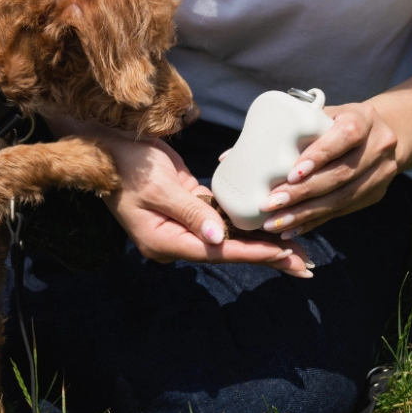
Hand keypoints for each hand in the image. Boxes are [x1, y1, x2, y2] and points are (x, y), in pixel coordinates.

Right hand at [100, 131, 312, 275]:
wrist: (106, 146)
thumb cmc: (128, 164)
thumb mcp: (159, 187)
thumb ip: (191, 212)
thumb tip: (219, 238)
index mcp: (164, 240)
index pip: (216, 251)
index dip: (252, 252)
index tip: (283, 254)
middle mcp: (175, 239)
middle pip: (229, 252)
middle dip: (268, 257)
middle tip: (305, 266)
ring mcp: (182, 226)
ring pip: (230, 239)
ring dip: (262, 242)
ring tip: (298, 251)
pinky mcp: (190, 209)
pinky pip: (223, 221)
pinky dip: (247, 225)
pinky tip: (272, 227)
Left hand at [259, 101, 398, 237]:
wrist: (379, 135)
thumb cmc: (334, 123)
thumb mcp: (320, 116)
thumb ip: (292, 130)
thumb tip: (237, 156)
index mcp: (363, 118)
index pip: (345, 136)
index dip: (319, 156)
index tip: (291, 174)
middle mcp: (378, 145)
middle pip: (341, 174)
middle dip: (303, 192)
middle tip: (271, 203)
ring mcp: (380, 172)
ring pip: (342, 198)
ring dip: (305, 213)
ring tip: (275, 222)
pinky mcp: (375, 194)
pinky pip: (342, 211)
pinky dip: (313, 221)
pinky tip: (290, 229)